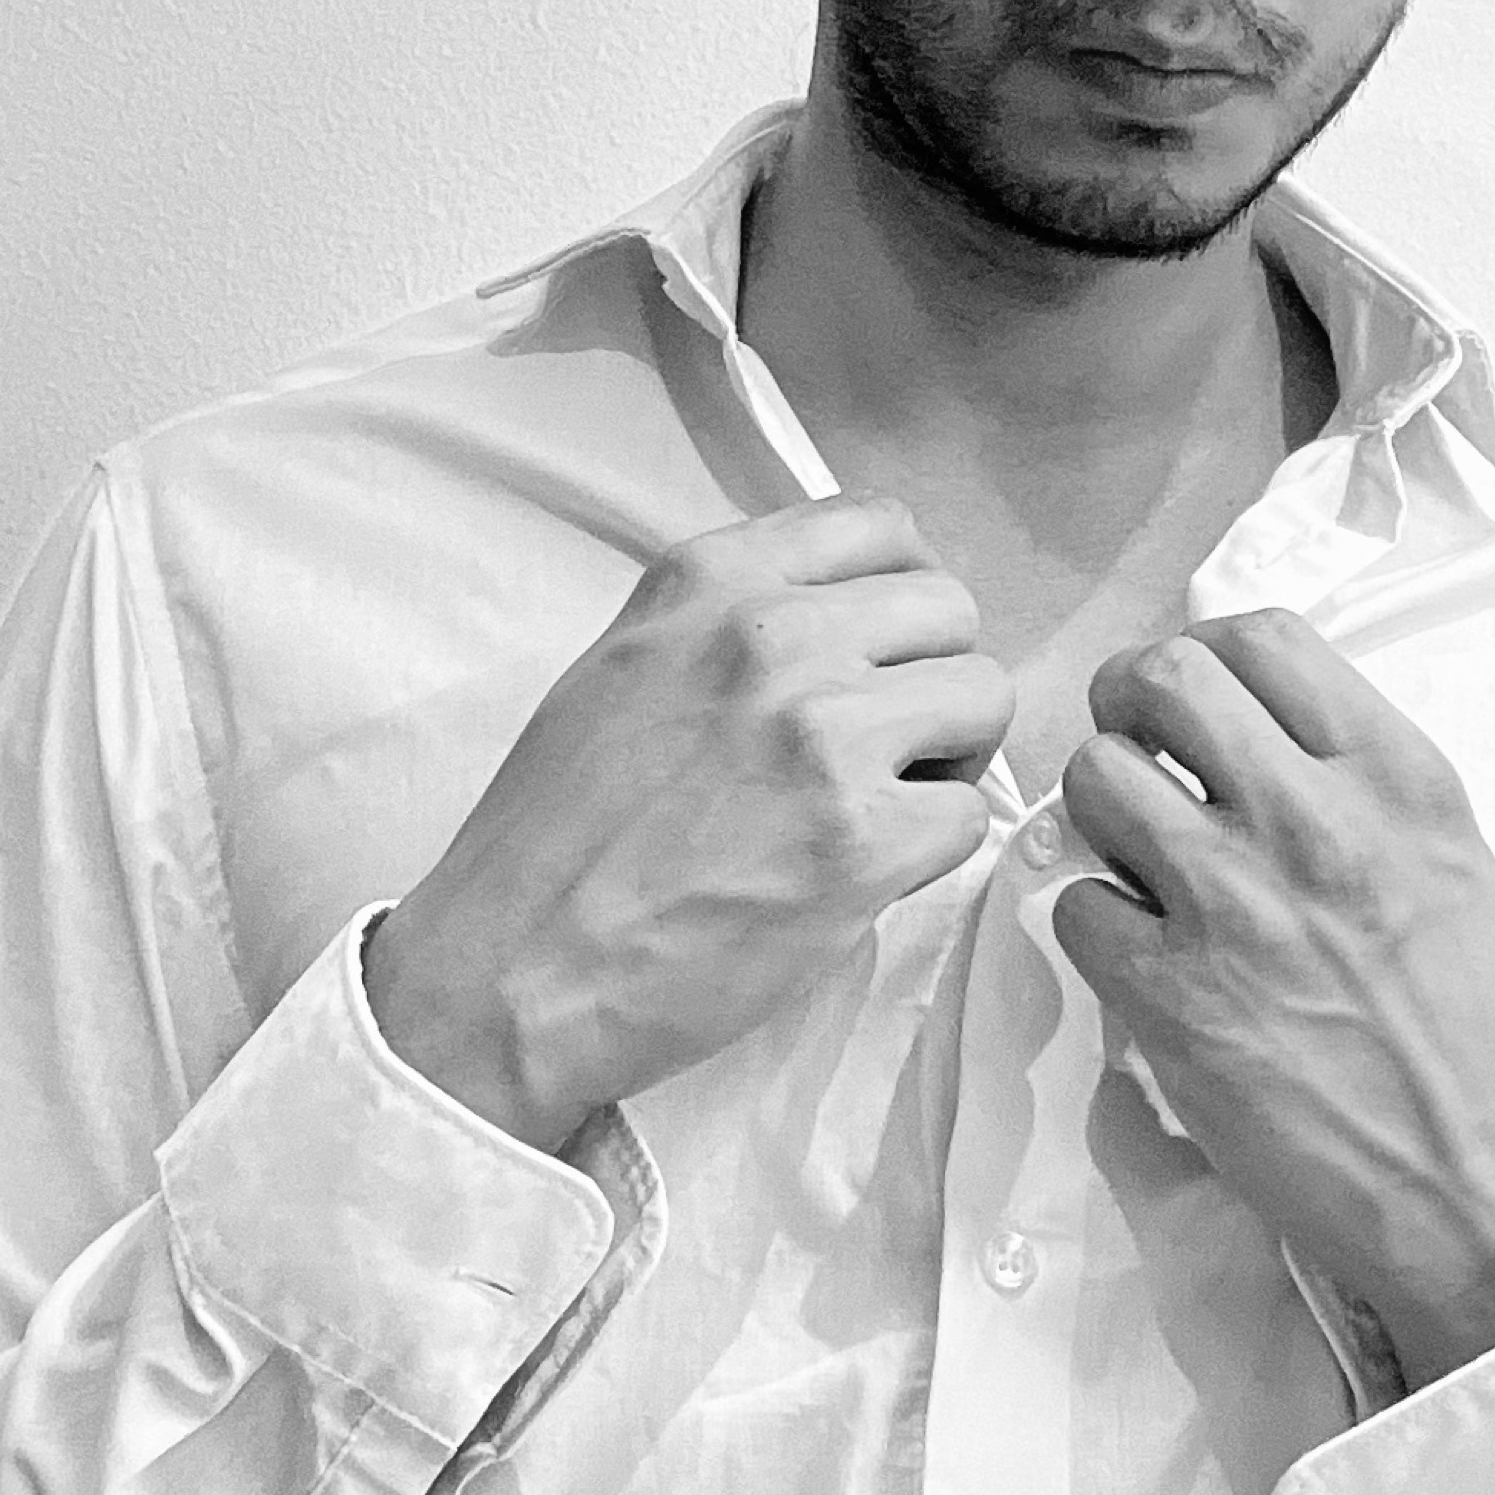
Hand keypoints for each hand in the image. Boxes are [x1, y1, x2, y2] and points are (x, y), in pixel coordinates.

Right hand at [364, 496, 1015, 1150]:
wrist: (510, 971)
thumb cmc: (557, 840)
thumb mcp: (623, 667)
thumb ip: (728, 621)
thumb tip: (842, 617)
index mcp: (708, 580)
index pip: (878, 523)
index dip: (904, 591)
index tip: (891, 648)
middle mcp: (770, 633)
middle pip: (949, 607)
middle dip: (934, 677)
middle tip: (886, 747)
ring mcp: (821, 731)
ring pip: (984, 696)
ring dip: (949, 757)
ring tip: (879, 806)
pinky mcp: (861, 837)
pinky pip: (968, 815)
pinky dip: (931, 852)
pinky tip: (859, 875)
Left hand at [1052, 608, 1494, 1392]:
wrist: (1472, 1187)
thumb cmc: (1469, 1030)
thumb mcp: (1452, 861)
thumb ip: (1356, 776)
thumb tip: (1252, 716)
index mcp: (1396, 779)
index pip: (1261, 637)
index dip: (1204, 656)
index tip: (1195, 705)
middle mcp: (1314, 821)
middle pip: (1159, 678)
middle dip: (1126, 706)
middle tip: (1137, 755)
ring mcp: (1233, 904)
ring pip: (1096, 774)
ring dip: (1101, 812)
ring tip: (1139, 860)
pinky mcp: (1170, 995)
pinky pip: (1076, 903)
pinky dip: (1097, 925)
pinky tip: (1143, 956)